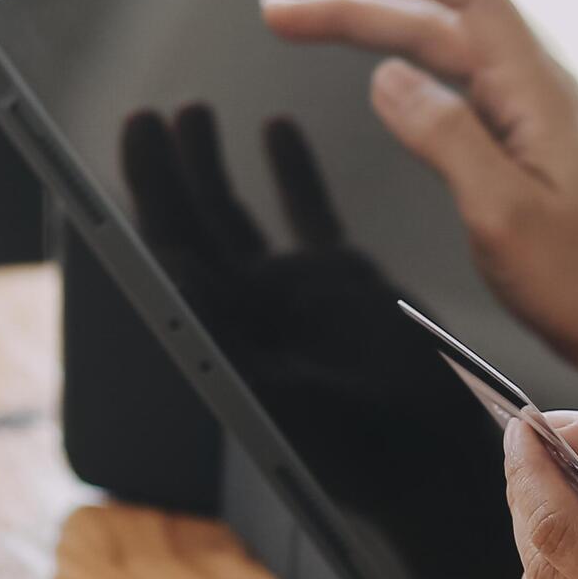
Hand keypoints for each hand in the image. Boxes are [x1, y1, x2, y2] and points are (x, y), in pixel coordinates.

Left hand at [117, 101, 512, 570]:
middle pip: (197, 224)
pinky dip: (293, 174)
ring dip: (214, 168)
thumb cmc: (366, 453)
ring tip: (194, 116)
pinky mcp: (346, 287)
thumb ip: (229, 336)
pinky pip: (309, 219)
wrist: (436, 464)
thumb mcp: (287, 396)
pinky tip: (277, 131)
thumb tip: (171, 270)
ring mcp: (296, 295)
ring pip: (240, 218)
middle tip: (153, 114)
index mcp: (226, 333)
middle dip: (172, 167)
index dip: (150, 186)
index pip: (174, 248)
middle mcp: (252, 310)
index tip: (140, 128)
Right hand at [261, 0, 577, 384]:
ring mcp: (527, 106)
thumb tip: (386, 77)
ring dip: (379, 19)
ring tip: (316, 16)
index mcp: (536, 90)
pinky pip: (455, 70)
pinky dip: (407, 53)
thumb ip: (445, 137)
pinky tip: (382, 58)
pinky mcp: (519, 132)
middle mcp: (534, 85)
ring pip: (445, 38)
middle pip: (441, 12)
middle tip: (286, 10)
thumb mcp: (502, 212)